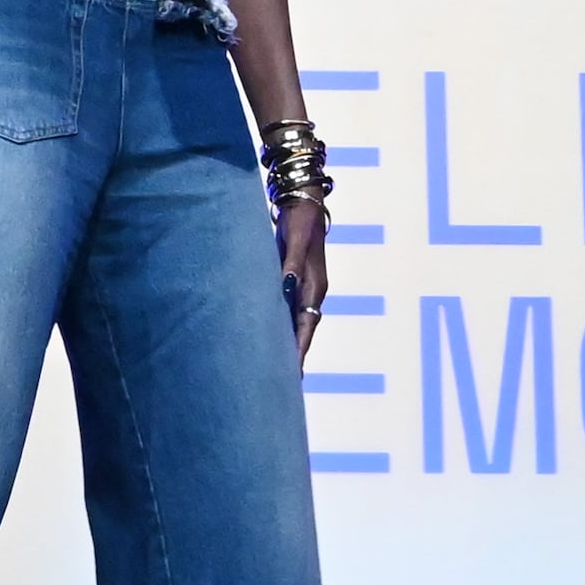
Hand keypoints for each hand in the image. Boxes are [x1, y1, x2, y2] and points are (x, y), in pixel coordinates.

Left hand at [278, 199, 329, 366]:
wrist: (304, 200)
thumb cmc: (300, 219)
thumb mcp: (295, 239)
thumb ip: (291, 263)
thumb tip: (286, 285)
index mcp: (315, 286)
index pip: (306, 326)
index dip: (299, 350)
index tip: (292, 373)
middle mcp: (312, 291)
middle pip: (302, 330)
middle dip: (293, 355)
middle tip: (283, 383)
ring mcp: (304, 286)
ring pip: (295, 322)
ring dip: (287, 343)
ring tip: (276, 368)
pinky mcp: (294, 279)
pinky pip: (287, 309)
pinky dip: (281, 325)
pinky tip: (269, 335)